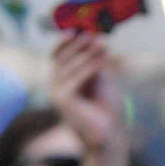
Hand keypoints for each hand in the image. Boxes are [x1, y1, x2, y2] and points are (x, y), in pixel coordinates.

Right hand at [48, 32, 124, 153]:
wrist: (109, 136)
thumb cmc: (107, 109)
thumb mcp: (101, 78)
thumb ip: (95, 60)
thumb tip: (96, 38)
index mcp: (61, 80)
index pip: (59, 54)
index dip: (68, 41)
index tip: (81, 29)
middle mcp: (55, 86)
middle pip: (63, 57)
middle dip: (79, 44)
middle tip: (92, 33)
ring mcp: (56, 93)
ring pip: (70, 66)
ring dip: (87, 54)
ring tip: (102, 45)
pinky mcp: (62, 100)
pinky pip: (76, 78)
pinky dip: (90, 67)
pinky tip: (103, 61)